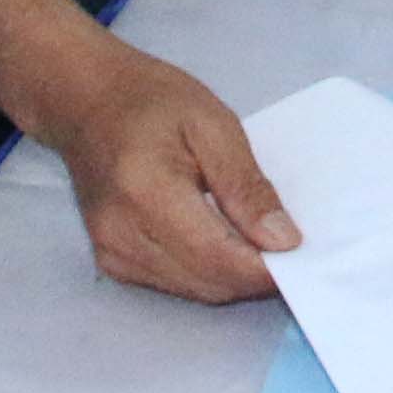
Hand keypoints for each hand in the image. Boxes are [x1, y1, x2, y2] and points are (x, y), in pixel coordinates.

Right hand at [46, 45, 299, 302]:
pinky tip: (224, 242)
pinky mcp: (112, 263)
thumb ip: (247, 186)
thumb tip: (284, 241)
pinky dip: (209, 273)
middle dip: (257, 275)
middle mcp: (123, 235)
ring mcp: (113, 254)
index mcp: (147, 193)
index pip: (220, 258)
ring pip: (196, 291)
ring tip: (260, 241)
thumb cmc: (152, 101)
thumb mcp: (213, 124)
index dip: (268, 269)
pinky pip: (176, 284)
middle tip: (290, 244)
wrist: (85, 102)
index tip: (307, 257)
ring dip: (235, 277)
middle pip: (211, 284)